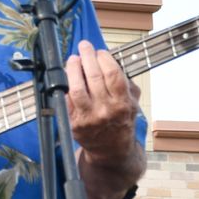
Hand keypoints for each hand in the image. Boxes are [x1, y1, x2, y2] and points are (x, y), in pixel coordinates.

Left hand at [66, 40, 141, 164]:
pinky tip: (67, 78)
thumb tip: (112, 62)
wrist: (112, 151)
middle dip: (87, 56)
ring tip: (73, 59)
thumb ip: (126, 84)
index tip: (100, 52)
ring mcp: (89, 118)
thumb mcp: (133, 104)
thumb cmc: (121, 123)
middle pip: (93, 76)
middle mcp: (106, 111)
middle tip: (84, 47)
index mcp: (122, 104)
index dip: (104, 58)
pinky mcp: (74, 123)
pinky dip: (65, 86)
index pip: (112, 74)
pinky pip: (67, 101)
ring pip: (76, 87)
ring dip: (73, 69)